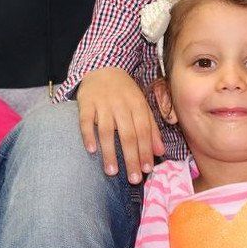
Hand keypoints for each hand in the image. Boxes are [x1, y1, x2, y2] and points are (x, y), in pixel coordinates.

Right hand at [76, 67, 164, 183]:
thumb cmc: (125, 92)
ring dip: (110, 152)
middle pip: (127, 134)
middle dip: (131, 158)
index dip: (146, 150)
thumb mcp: (142, 105)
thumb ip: (151, 128)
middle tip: (133, 179)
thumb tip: (160, 152)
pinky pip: (86, 121)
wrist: (103, 68)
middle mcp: (121, 105)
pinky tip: (91, 150)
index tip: (148, 169)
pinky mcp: (86, 103)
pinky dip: (88, 135)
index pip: (143, 131)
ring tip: (112, 172)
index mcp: (137, 105)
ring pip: (107, 131)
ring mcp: (102, 104)